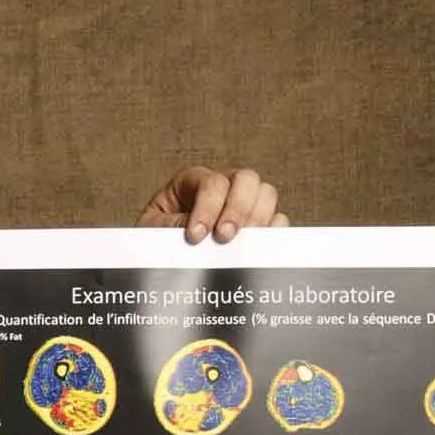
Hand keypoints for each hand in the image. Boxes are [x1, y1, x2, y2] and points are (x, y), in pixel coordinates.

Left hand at [140, 163, 278, 241]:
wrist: (161, 255)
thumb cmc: (155, 238)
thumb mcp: (155, 230)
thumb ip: (174, 226)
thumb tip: (202, 234)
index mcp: (194, 180)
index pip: (211, 183)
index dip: (207, 207)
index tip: (196, 236)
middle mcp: (224, 186)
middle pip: (246, 179)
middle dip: (237, 208)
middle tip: (224, 236)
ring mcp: (244, 203)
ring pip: (266, 194)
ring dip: (257, 218)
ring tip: (240, 243)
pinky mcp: (258, 224)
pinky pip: (279, 219)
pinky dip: (273, 231)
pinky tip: (256, 246)